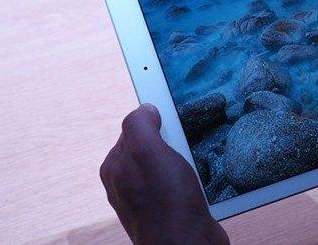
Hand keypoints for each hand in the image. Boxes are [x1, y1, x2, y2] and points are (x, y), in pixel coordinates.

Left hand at [100, 104, 229, 243]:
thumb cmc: (168, 205)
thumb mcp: (148, 152)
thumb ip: (140, 125)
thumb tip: (146, 108)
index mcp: (116, 167)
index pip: (134, 128)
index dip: (156, 122)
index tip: (174, 122)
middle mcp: (128, 183)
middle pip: (155, 145)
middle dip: (174, 142)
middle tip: (185, 148)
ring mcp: (149, 197)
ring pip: (171, 164)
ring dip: (187, 160)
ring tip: (195, 169)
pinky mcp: (171, 209)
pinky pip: (184, 182)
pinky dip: (196, 178)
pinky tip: (201, 184)